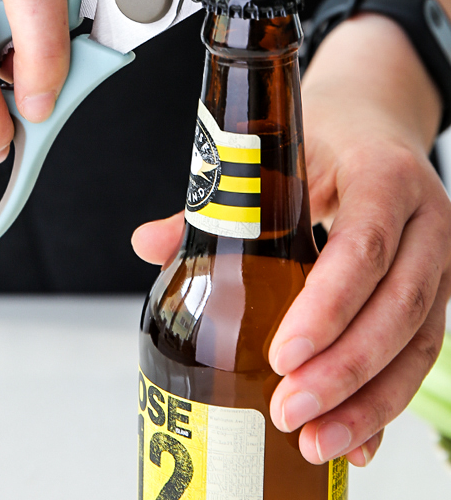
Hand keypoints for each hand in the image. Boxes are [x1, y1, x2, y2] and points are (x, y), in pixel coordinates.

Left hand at [132, 14, 450, 466]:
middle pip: (398, 305)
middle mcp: (425, 219)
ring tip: (313, 440)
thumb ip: (217, 201)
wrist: (375, 125)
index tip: (283, 352)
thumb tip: (147, 243)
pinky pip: (420, 357)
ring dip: (368, 402)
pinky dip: (386, 404)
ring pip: (418, 342)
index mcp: (383, 174)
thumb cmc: (321, 140)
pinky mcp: (438, 295)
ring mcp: (440, 260)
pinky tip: (353, 443)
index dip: (329, 303)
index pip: (365, 242)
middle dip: (344, 369)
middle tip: (287, 408)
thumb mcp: (273, 153)